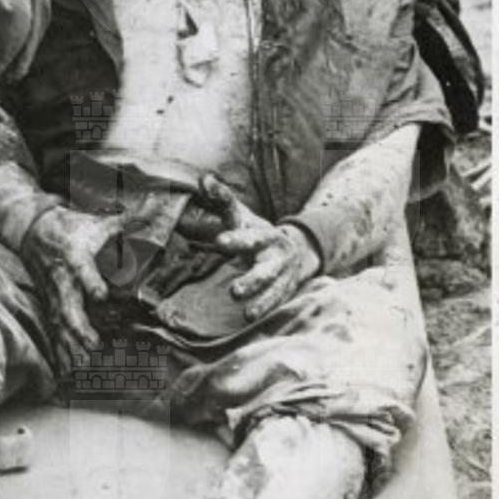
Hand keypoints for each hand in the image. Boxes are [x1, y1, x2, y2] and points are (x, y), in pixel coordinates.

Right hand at [21, 206, 120, 374]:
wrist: (32, 231)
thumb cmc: (71, 227)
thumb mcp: (96, 222)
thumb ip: (124, 224)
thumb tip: (152, 215)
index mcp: (76, 258)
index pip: (82, 271)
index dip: (91, 282)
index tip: (102, 295)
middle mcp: (63, 281)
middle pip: (68, 307)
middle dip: (80, 328)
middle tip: (94, 345)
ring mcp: (55, 297)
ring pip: (61, 326)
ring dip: (71, 348)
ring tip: (84, 369)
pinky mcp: (51, 308)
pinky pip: (55, 334)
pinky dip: (61, 355)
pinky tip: (67, 376)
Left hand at [181, 174, 321, 322]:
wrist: (295, 249)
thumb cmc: (256, 233)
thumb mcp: (241, 216)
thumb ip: (222, 200)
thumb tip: (203, 179)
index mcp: (265, 236)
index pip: (251, 237)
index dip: (236, 239)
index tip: (219, 242)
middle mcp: (277, 257)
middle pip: (267, 269)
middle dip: (253, 280)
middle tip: (234, 291)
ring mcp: (283, 276)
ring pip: (274, 290)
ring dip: (261, 301)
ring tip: (246, 313)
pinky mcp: (285, 292)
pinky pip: (277, 303)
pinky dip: (266, 310)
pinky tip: (250, 319)